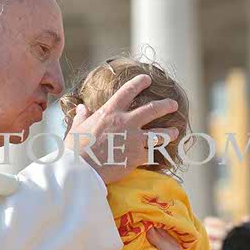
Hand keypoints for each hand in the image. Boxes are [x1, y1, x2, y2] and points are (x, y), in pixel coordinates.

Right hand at [64, 75, 178, 185]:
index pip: (128, 91)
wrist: (81, 169)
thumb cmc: (75, 148)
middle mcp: (126, 122)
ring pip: (159, 134)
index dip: (139, 83)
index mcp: (110, 112)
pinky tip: (161, 156)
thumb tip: (82, 108)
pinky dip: (155, 155)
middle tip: (173, 104)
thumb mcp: (76, 127)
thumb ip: (83, 116)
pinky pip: (151, 155)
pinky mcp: (137, 156)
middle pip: (152, 109)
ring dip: (169, 133)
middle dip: (165, 105)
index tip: (147, 79)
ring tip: (175, 132)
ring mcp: (134, 139)